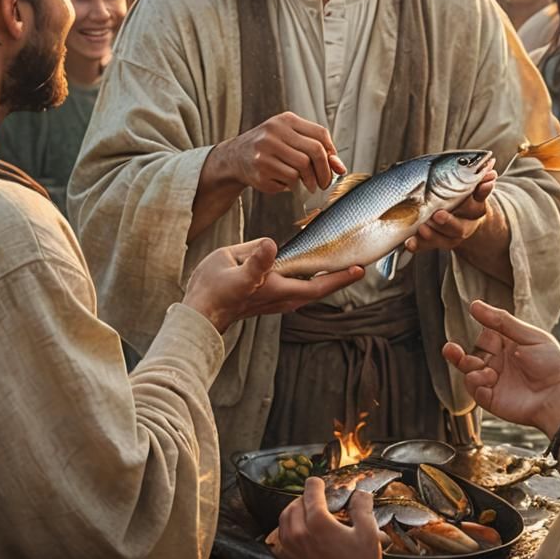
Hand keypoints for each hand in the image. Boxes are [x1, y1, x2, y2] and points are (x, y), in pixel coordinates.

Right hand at [182, 238, 363, 333]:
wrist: (200, 314)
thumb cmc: (212, 289)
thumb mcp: (229, 264)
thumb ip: (254, 257)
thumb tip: (272, 244)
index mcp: (276, 288)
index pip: (317, 284)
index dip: (339, 277)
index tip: (359, 268)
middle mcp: (281, 298)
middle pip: (318, 289)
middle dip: (339, 277)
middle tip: (358, 264)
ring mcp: (276, 302)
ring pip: (309, 291)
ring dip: (325, 279)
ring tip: (339, 264)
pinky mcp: (270, 301)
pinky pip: (297, 290)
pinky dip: (310, 280)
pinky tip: (310, 268)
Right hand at [220, 111, 346, 194]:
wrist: (235, 157)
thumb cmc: (271, 147)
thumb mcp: (292, 140)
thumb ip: (317, 150)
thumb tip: (340, 168)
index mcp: (286, 120)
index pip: (320, 134)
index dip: (332, 153)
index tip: (333, 167)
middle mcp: (274, 132)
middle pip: (314, 152)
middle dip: (324, 172)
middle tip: (324, 183)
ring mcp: (264, 151)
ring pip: (302, 169)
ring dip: (308, 181)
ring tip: (305, 184)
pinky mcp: (259, 170)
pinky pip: (287, 182)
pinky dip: (291, 186)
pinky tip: (284, 182)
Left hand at [267, 479, 382, 558]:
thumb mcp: (368, 534)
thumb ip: (362, 508)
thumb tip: (360, 493)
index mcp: (318, 522)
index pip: (311, 490)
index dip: (317, 483)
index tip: (321, 483)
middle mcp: (301, 534)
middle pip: (296, 503)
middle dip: (307, 497)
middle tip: (319, 499)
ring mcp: (293, 550)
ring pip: (284, 520)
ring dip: (294, 510)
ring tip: (306, 512)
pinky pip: (281, 539)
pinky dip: (287, 529)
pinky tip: (299, 532)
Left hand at [404, 168, 495, 253]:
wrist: (462, 221)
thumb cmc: (462, 199)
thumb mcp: (469, 189)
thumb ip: (477, 179)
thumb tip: (490, 168)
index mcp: (475, 208)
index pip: (479, 200)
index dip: (482, 192)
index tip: (483, 185)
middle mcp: (465, 225)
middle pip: (459, 227)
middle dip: (448, 222)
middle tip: (437, 215)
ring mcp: (450, 236)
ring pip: (444, 240)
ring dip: (432, 235)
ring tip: (422, 227)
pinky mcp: (435, 242)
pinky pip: (426, 246)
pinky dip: (418, 245)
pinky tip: (410, 242)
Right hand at [441, 299, 559, 437]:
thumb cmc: (551, 365)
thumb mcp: (529, 336)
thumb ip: (501, 321)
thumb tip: (474, 304)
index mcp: (507, 346)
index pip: (484, 336)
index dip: (484, 334)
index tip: (478, 325)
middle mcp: (498, 363)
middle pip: (469, 355)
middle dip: (458, 353)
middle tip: (451, 349)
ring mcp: (494, 381)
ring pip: (467, 372)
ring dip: (471, 369)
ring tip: (488, 371)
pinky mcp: (492, 399)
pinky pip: (474, 390)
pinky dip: (475, 383)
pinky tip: (488, 380)